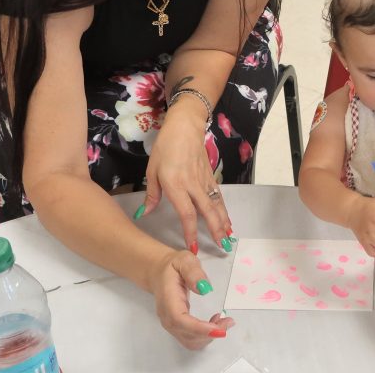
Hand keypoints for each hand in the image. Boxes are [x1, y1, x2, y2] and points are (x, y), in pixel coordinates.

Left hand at [139, 114, 230, 252]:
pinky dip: (224, 209)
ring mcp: (204, 180)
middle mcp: (193, 185)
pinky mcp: (210, 176)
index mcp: (176, 185)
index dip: (190, 231)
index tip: (192, 247)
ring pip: (216, 204)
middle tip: (222, 247)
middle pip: (207, 211)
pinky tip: (227, 219)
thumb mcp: (152, 169)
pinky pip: (218, 196)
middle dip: (215, 230)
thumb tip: (145, 213)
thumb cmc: (165, 146)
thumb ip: (152, 193)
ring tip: (229, 237)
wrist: (185, 127)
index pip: (186, 213)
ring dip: (223, 221)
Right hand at [148, 249, 234, 348]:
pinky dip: (205, 335)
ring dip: (209, 336)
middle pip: (186, 335)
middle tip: (229, 321)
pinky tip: (215, 322)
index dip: (199, 328)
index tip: (219, 327)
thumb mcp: (184, 260)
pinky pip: (191, 338)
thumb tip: (204, 289)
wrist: (159, 273)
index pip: (180, 320)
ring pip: (190, 341)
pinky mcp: (177, 327)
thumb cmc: (173, 266)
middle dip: (210, 333)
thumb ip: (193, 272)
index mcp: (168, 299)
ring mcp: (171, 324)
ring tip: (224, 321)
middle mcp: (167, 316)